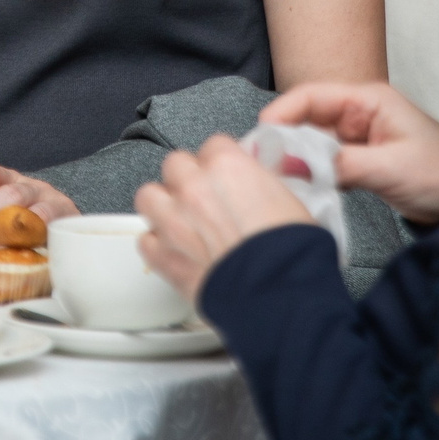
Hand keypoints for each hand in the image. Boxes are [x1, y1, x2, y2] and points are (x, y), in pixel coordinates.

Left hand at [0, 111, 78, 244]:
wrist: (59, 221)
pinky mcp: (66, 221)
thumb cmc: (15, 205)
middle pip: (9, 193)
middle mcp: (28, 187)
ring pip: (32, 211)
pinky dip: (39, 236)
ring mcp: (50, 203)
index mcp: (5, 178)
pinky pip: (53, 227)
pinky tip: (25, 248)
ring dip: (8, 228)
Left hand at [134, 137, 313, 301]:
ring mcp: (173, 220)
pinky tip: (175, 251)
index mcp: (227, 165)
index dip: (222, 163)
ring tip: (182, 221)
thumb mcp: (290, 199)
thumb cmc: (292, 253)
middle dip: (190, 179)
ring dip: (163, 206)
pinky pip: (145, 240)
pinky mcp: (163, 256)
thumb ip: (262, 182)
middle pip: (176, 164)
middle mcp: (194, 187)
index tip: (228, 176)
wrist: (280, 294)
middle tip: (207, 198)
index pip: (214, 145)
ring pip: (149, 196)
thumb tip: (258, 180)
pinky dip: (157, 245)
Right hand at [260, 82, 438, 224]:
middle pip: (306, 118)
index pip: (312, 96)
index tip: (261, 137)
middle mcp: (359, 114)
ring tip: (274, 178)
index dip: (282, 113)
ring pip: (311, 143)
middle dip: (282, 138)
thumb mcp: (390, 168)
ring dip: (294, 158)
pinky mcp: (358, 162)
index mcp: (369, 100)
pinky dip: (310, 174)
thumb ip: (339, 165)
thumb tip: (291, 165)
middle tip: (261, 164)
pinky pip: (323, 163)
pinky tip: (299, 188)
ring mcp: (358, 138)